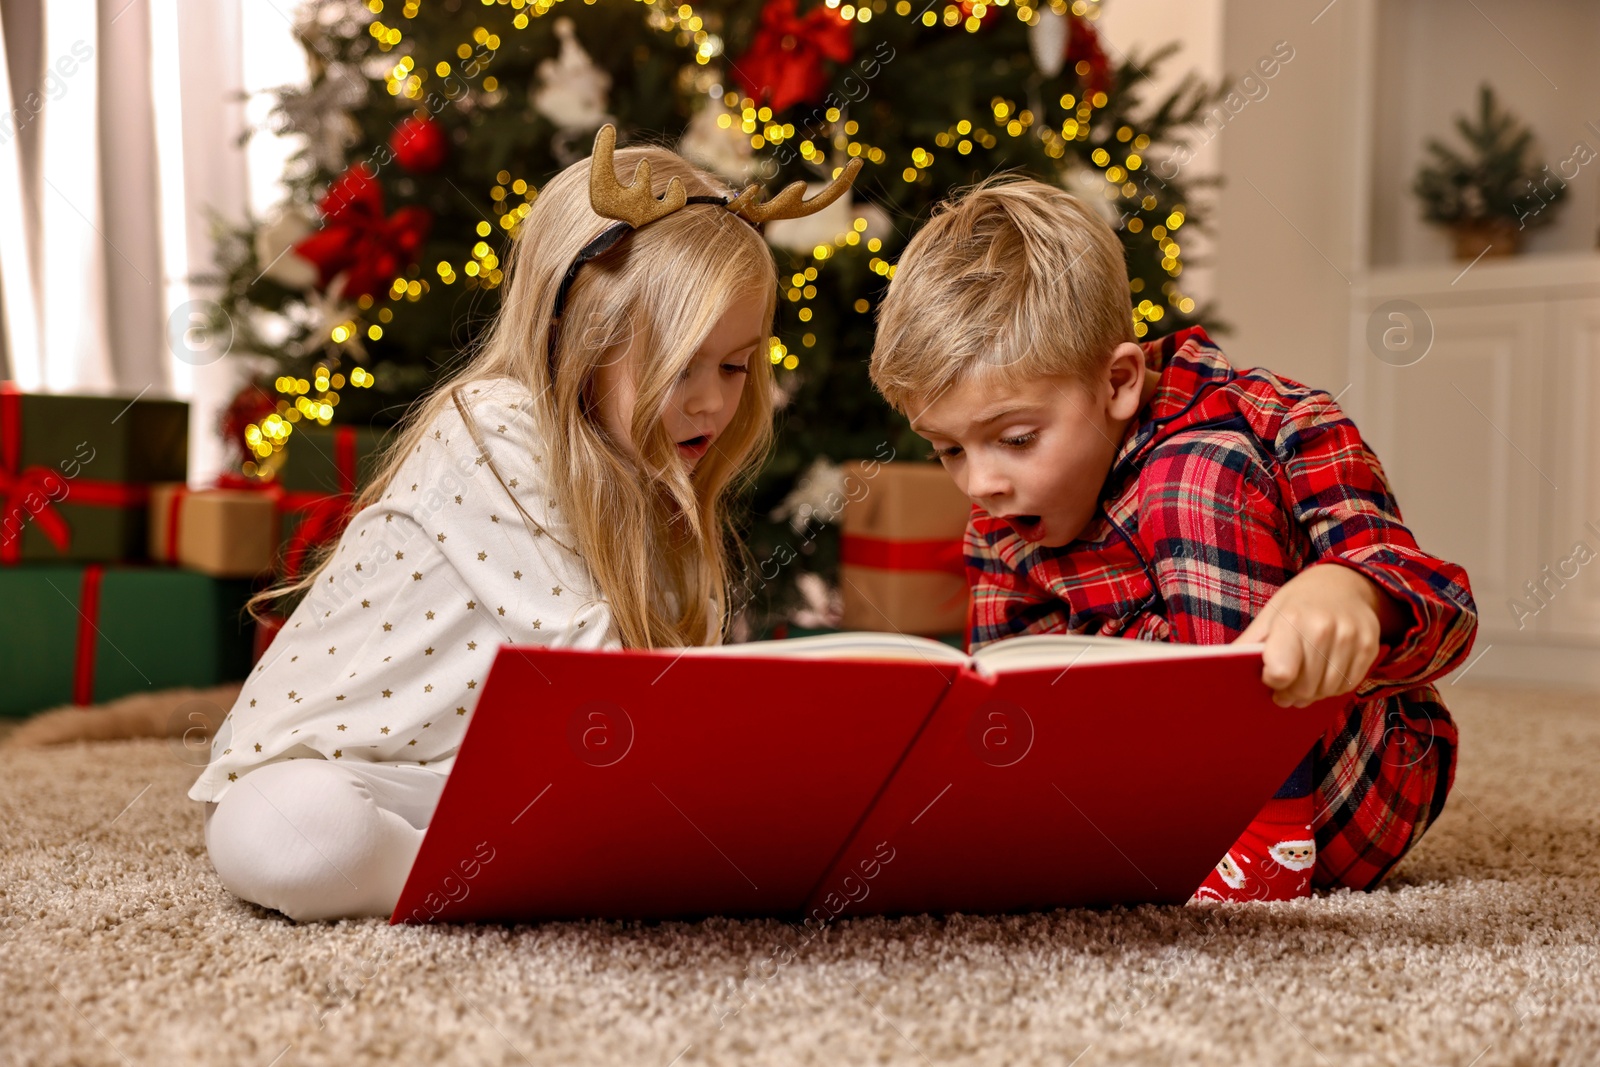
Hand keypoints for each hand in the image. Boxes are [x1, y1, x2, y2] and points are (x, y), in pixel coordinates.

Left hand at [1235, 564, 1406, 706]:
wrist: (1345, 582)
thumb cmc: (1298, 603)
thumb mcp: (1270, 615)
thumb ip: (1250, 643)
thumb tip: (1218, 668)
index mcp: (1292, 620)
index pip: (1281, 671)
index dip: (1272, 681)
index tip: (1269, 677)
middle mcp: (1324, 628)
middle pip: (1304, 687)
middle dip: (1290, 695)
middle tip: (1283, 694)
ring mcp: (1351, 637)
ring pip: (1327, 690)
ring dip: (1312, 695)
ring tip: (1302, 686)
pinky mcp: (1370, 646)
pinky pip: (1348, 685)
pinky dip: (1333, 688)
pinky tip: (1323, 677)